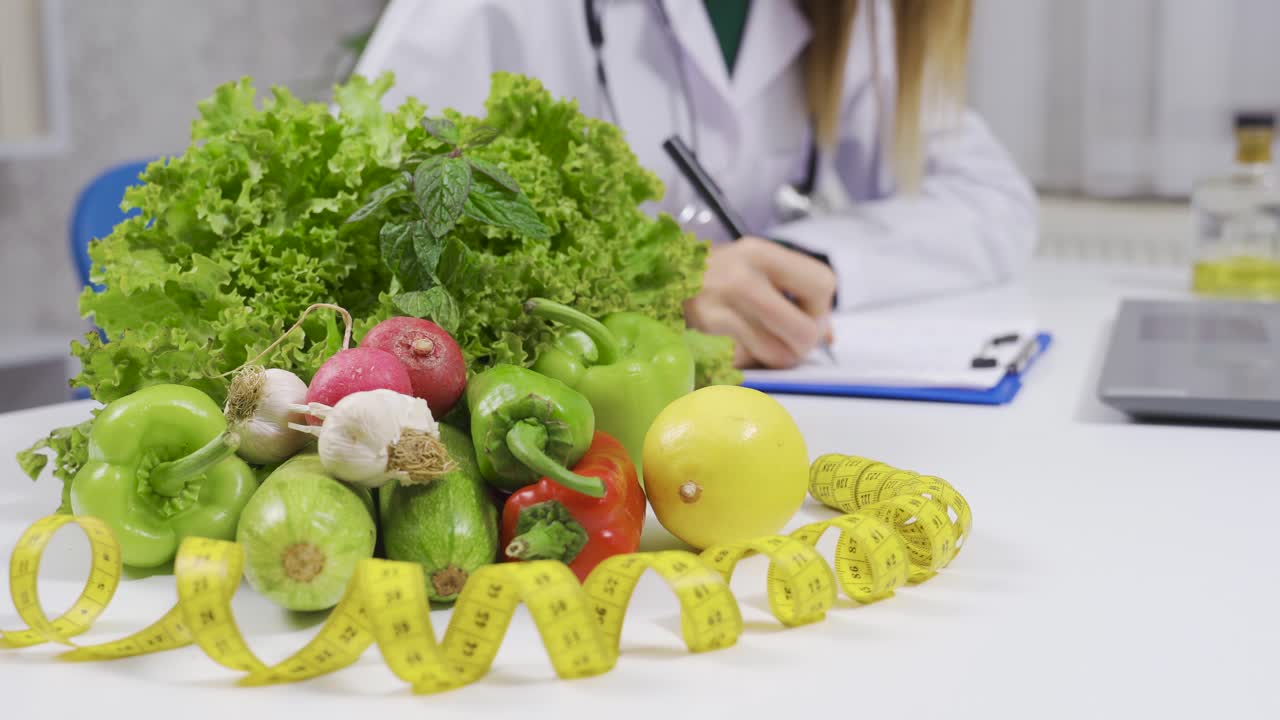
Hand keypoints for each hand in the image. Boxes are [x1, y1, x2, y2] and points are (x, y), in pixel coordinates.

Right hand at [684, 236, 836, 367]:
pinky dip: (747, 362)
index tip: (807, 313)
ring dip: (777, 358)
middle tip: (790, 340)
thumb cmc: (712, 275)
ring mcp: (717, 314)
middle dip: (803, 344)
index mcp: (758, 253)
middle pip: (804, 331)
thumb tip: (827, 335)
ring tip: (761, 343)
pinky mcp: (701, 344)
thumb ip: (793, 291)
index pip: (822, 283)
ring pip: (777, 357)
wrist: (651, 280)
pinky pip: (746, 366)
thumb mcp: (751, 265)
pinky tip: (735, 346)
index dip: (821, 308)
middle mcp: (738, 280)